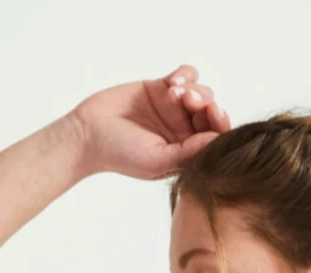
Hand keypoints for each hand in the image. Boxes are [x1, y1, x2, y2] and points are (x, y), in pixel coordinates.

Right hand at [67, 64, 229, 180]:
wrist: (89, 133)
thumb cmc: (122, 154)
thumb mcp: (159, 160)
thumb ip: (190, 152)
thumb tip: (219, 142)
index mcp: (190, 153)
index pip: (217, 139)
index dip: (221, 125)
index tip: (214, 114)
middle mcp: (186, 131)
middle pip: (212, 114)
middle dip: (207, 104)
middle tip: (191, 101)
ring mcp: (174, 109)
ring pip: (201, 93)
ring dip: (194, 90)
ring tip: (175, 93)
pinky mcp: (160, 88)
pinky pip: (185, 76)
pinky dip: (185, 75)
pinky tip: (173, 82)